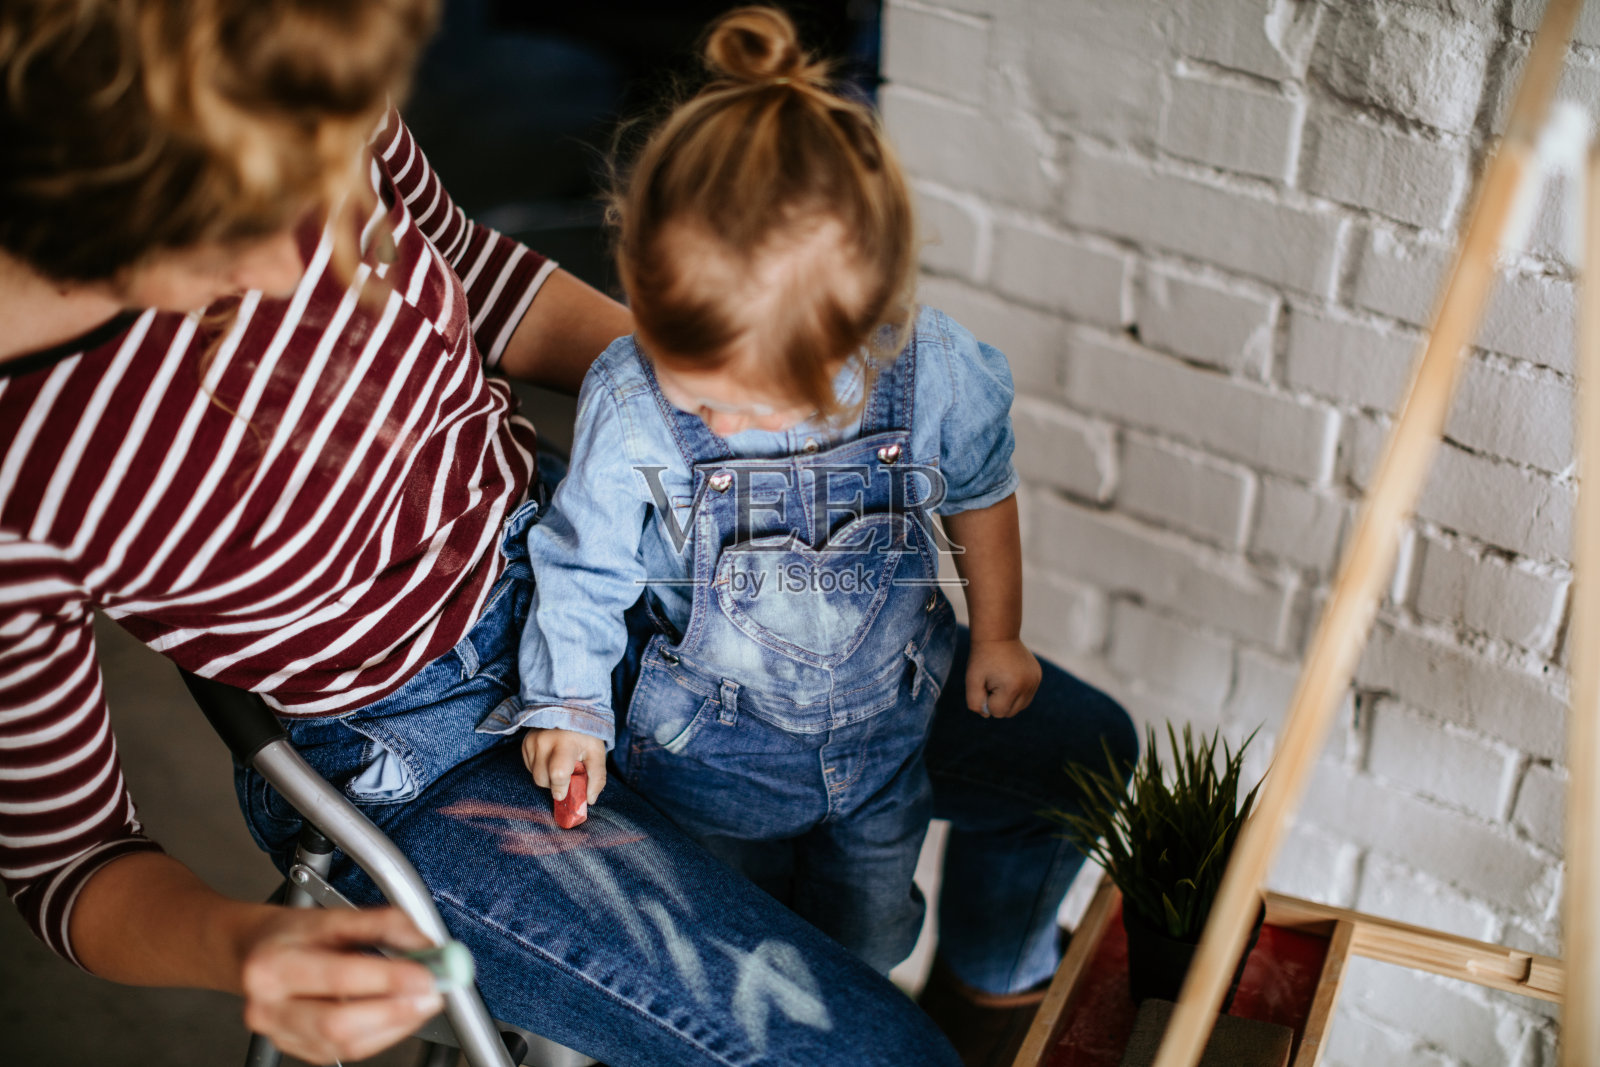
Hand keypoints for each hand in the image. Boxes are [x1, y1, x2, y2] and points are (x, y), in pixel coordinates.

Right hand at [237, 906, 442, 1065]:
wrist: (252, 954)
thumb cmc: (293, 934)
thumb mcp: (334, 915)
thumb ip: (384, 924)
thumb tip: (427, 946)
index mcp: (274, 965)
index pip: (338, 976)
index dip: (388, 978)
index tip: (428, 973)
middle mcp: (270, 1007)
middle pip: (338, 1023)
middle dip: (395, 1011)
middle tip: (433, 994)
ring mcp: (282, 1035)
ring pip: (346, 1044)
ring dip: (396, 1025)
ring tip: (423, 1001)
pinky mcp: (299, 1051)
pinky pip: (348, 1052)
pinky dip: (383, 1034)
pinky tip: (401, 1014)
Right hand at [521, 727, 606, 804]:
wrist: (569, 709)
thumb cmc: (585, 735)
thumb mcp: (597, 753)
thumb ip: (597, 778)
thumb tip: (589, 800)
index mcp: (566, 743)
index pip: (558, 773)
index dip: (561, 788)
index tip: (565, 792)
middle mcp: (544, 741)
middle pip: (542, 779)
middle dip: (555, 785)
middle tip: (567, 774)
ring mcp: (532, 741)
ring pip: (535, 775)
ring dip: (547, 777)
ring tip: (559, 762)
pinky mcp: (524, 743)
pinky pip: (530, 767)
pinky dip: (541, 768)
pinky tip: (551, 757)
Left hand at [965, 638, 1040, 718]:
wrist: (998, 634)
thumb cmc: (982, 658)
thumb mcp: (971, 680)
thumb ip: (975, 703)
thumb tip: (988, 714)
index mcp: (1012, 687)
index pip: (997, 712)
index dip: (987, 699)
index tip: (986, 682)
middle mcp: (1028, 686)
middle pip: (1009, 712)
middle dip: (998, 701)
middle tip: (993, 680)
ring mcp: (1036, 681)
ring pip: (1019, 707)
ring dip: (1007, 698)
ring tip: (1001, 678)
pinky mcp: (1038, 677)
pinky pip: (1025, 697)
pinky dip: (1016, 691)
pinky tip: (1009, 676)